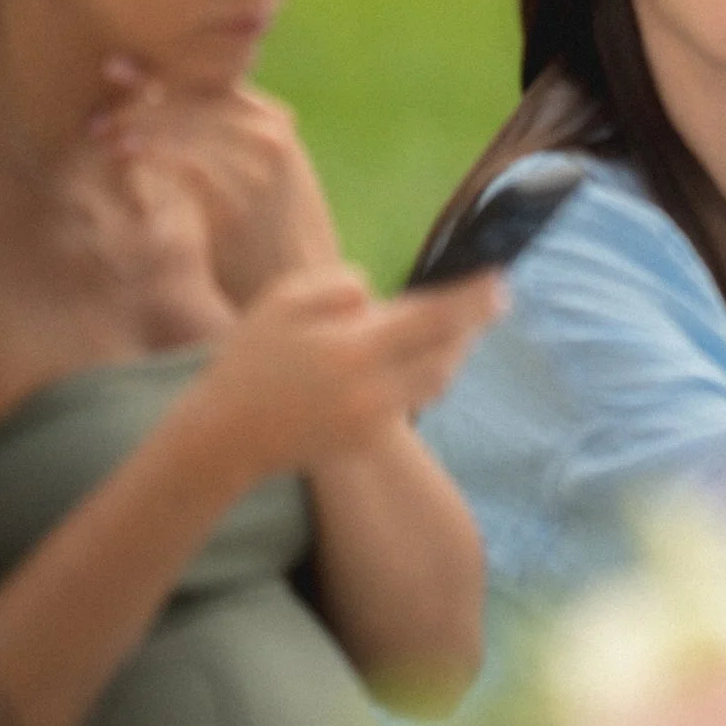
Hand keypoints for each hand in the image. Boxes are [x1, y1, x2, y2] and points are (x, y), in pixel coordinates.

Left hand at [87, 57, 342, 304]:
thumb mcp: (261, 172)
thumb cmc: (270, 230)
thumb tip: (163, 112)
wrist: (302, 282)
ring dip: (136, 124)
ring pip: (183, 124)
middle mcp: (269, 133)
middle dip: (137, 100)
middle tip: (96, 116)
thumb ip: (224, 139)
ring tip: (99, 134)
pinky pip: (185, 160)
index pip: (205, 79)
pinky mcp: (242, 195)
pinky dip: (150, 153)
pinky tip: (123, 155)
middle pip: (189, 97)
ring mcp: (257, 163)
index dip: (156, 73)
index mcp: (271, 119)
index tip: (113, 71)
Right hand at [178, 266, 503, 483]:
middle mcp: (375, 390)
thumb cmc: (250, 358)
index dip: (474, 301)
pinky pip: (408, 404)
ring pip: (434, 383)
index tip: (503, 284)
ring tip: (454, 329)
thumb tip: (377, 295)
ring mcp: (374, 421)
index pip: (435, 319)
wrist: (223, 435)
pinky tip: (412, 361)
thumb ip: (340, 286)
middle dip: (469, 328)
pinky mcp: (367, 441)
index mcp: (357, 348)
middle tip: (488, 301)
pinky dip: (417, 380)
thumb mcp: (284, 300)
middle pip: (446, 355)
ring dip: (448, 354)